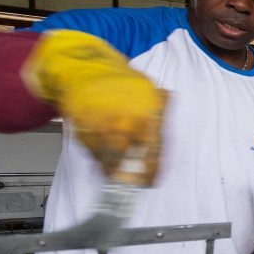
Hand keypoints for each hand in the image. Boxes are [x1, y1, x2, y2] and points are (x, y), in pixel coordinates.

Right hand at [21, 30, 165, 185]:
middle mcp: (124, 122)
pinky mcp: (83, 131)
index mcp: (146, 114)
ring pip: (109, 159)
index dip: (151, 171)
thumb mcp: (149, 91)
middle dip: (129, 175)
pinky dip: (99, 157)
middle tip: (132, 183)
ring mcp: (102, 127)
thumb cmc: (120, 82)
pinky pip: (93, 152)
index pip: (153, 150)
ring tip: (116, 170)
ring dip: (113, 169)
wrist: (84, 70)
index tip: (150, 182)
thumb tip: (170, 128)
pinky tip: (103, 154)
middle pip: (128, 159)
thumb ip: (161, 111)